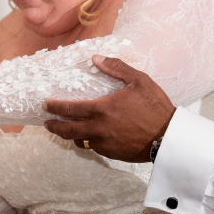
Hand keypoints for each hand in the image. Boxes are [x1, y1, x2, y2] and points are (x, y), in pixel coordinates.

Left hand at [44, 56, 174, 160]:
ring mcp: (105, 144)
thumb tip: (95, 58)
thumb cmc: (155, 106)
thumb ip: (116, 68)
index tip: (45, 105)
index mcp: (102, 110)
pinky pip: (94, 148)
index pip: (70, 109)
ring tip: (66, 130)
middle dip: (54, 126)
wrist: (169, 137)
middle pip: (68, 130)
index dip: (55, 108)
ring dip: (70, 136)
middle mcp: (99, 129)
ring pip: (80, 141)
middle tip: (46, 122)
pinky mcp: (113, 154)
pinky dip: (87, 142)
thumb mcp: (138, 80)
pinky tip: (89, 137)